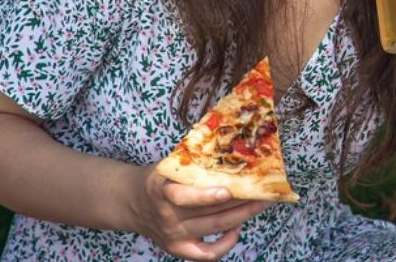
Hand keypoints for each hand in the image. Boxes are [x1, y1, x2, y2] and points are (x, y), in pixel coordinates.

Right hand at [126, 165, 269, 260]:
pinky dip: (225, 244)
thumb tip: (229, 145)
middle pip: (209, 214)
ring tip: (260, 204)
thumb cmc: (159, 179)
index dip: (206, 197)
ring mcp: (173, 236)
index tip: (227, 190)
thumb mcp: (167, 166)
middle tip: (264, 192)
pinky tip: (237, 229)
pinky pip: (206, 255)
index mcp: (161, 191)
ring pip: (214, 229)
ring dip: (241, 217)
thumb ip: (191, 162)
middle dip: (241, 203)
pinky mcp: (177, 249)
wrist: (131, 202)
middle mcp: (167, 217)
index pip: (182, 197)